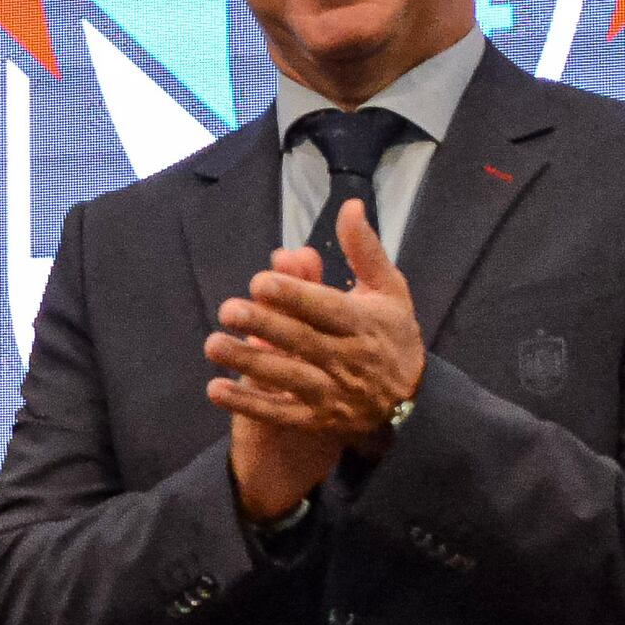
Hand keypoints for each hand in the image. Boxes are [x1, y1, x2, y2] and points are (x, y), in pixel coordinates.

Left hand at [205, 202, 428, 484]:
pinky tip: (215, 389)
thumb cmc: (391, 332)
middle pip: (302, 341)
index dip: (294, 295)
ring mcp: (333, 392)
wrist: (411, 398)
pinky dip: (248, 404)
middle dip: (264, 325)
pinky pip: (280, 413)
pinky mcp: (317, 418)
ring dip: (249, 363)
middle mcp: (349, 359)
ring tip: (213, 345)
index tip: (260, 280)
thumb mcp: (388, 288)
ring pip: (287, 377)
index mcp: (364, 323)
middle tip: (227, 309)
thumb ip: (364, 249)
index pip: (326, 308)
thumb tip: (349, 206)